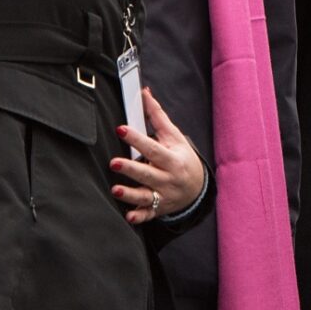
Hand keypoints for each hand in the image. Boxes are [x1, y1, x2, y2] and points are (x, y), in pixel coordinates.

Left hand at [113, 88, 206, 221]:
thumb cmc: (182, 157)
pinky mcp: (158, 209)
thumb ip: (157, 117)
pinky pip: (148, 215)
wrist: (197, 187)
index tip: (121, 129)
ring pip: (146, 196)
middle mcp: (168, 178)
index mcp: (172, 158)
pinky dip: (139, 216)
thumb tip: (144, 93)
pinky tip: (129, 215)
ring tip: (115, 190)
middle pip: (148, 173)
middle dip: (131, 169)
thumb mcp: (174, 136)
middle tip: (113, 162)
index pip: (152, 148)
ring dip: (131, 194)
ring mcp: (164, 195)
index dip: (137, 139)